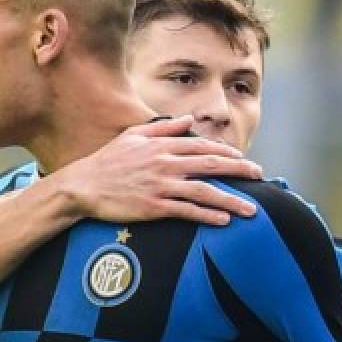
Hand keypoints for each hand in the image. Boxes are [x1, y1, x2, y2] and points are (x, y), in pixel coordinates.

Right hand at [60, 116, 262, 226]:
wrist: (82, 186)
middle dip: (240, 170)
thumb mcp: (132, 136)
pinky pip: (187, 211)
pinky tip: (224, 220)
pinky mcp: (154, 207)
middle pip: (212, 164)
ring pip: (205, 191)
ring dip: (231, 200)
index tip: (242, 159)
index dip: (226, 151)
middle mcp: (165, 163)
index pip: (202, 145)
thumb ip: (162, 127)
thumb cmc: (106, 161)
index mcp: (161, 145)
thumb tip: (188, 120)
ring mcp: (161, 186)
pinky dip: (208, 215)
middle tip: (260, 176)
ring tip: (251, 209)